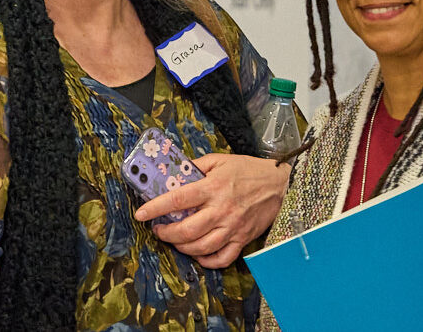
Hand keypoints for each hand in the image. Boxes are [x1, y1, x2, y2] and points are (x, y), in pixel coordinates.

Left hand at [134, 154, 290, 268]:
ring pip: (201, 247)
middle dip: (166, 233)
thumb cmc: (249, 171)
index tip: (140, 214)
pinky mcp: (243, 239)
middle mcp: (221, 210)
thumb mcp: (220, 160)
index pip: (177, 199)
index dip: (155, 208)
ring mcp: (233, 227)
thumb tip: (175, 173)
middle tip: (158, 229)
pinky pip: (222, 258)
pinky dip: (206, 260)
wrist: (282, 185)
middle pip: (187, 230)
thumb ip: (197, 166)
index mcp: (213, 187)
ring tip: (173, 240)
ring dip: (181, 247)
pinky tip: (197, 254)